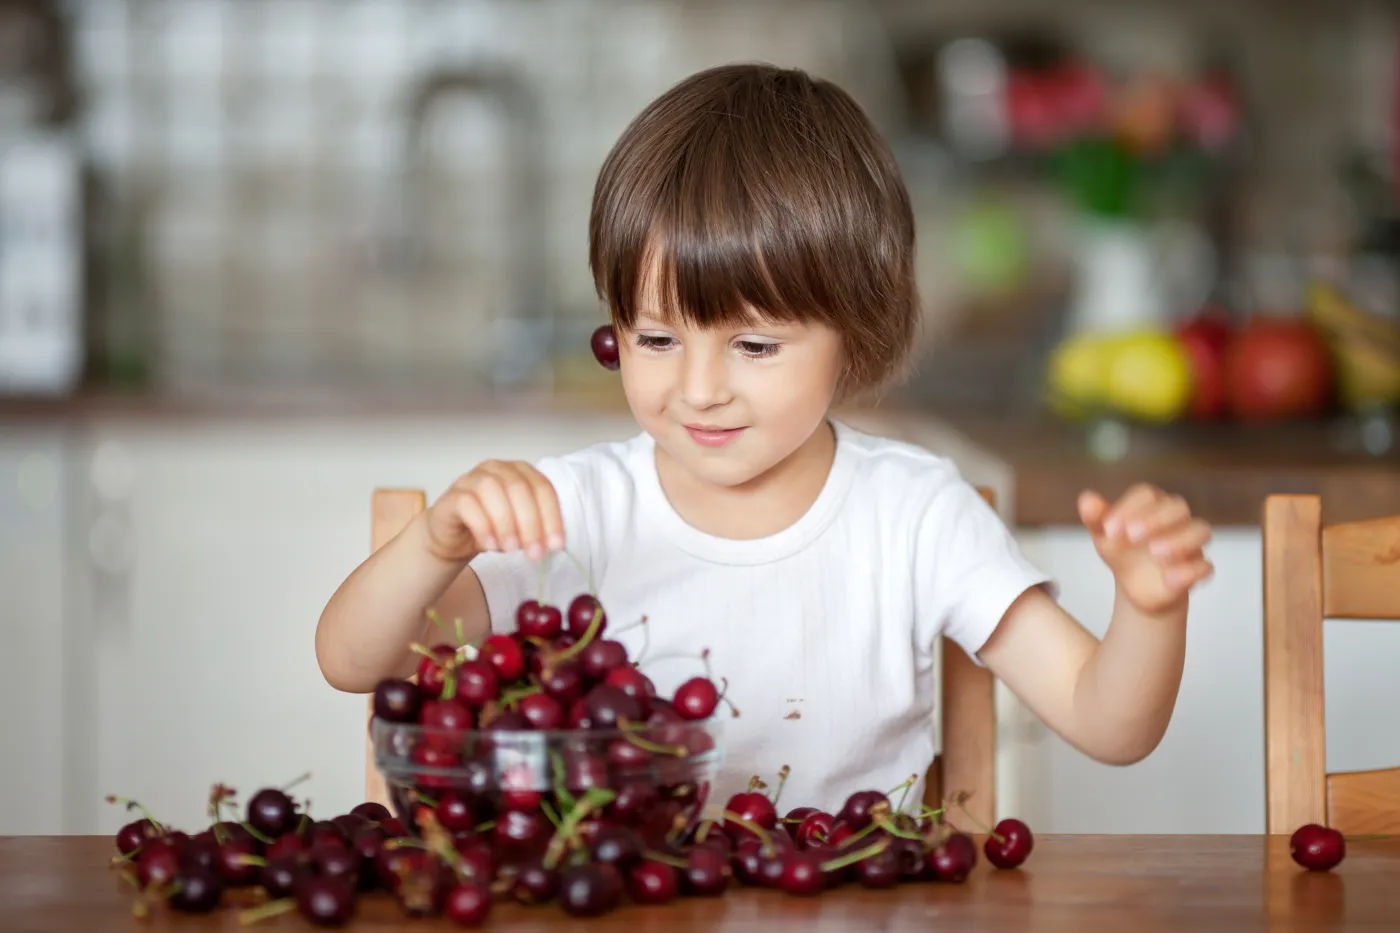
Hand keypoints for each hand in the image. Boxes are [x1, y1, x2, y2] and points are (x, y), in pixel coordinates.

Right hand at [423, 460, 564, 562]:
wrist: (455, 539)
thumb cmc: (492, 529)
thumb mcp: (521, 531)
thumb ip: (537, 530)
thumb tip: (552, 543)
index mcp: (520, 472)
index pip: (542, 488)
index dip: (552, 517)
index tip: (556, 545)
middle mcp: (497, 469)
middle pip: (519, 488)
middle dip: (531, 524)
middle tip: (534, 553)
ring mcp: (472, 478)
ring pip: (492, 490)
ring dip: (506, 523)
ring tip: (511, 549)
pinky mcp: (453, 495)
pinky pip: (468, 504)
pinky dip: (483, 526)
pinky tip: (490, 545)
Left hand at [1077, 483, 1212, 614]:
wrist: (1136, 586)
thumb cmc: (1122, 551)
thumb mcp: (1104, 536)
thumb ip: (1096, 518)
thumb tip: (1086, 499)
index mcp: (1150, 505)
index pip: (1146, 495)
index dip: (1128, 507)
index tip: (1109, 529)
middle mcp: (1175, 518)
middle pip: (1177, 507)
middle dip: (1156, 519)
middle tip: (1132, 535)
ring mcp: (1190, 542)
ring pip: (1199, 530)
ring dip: (1179, 540)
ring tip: (1155, 553)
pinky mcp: (1197, 568)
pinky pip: (1204, 566)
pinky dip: (1189, 571)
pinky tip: (1168, 578)